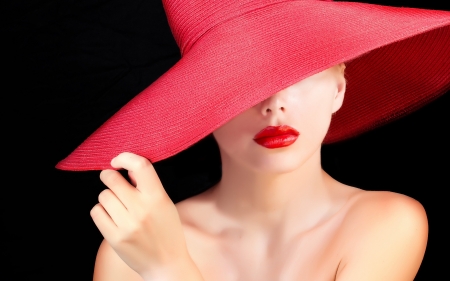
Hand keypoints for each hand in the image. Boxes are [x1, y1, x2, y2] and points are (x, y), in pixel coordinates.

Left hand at [90, 152, 191, 279]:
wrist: (166, 263)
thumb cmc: (167, 231)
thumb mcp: (165, 204)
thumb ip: (148, 186)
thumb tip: (127, 169)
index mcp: (158, 197)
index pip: (140, 166)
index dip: (125, 158)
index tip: (118, 161)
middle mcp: (142, 209)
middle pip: (112, 179)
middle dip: (109, 176)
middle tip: (112, 180)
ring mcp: (127, 224)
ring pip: (103, 196)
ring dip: (108, 198)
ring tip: (118, 206)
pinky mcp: (115, 238)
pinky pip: (96, 212)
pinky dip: (101, 211)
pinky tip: (112, 217)